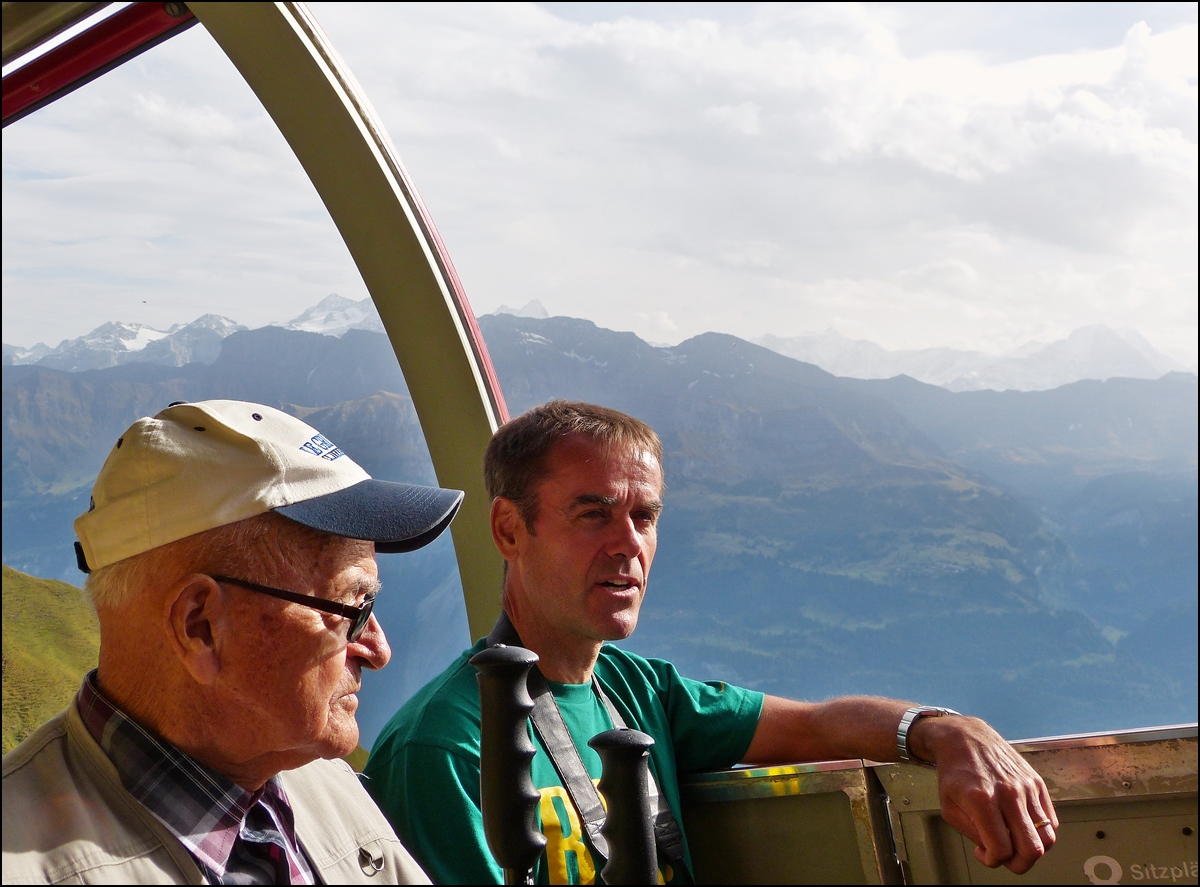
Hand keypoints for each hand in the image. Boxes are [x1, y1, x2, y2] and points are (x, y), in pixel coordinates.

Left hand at [914, 715, 1057, 873]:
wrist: (965, 738)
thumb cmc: (954, 773)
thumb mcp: (949, 807)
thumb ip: (972, 834)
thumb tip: (995, 852)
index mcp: (982, 800)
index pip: (1001, 849)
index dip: (993, 860)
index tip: (984, 853)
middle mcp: (1009, 793)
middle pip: (1032, 849)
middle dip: (1019, 864)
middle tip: (1005, 856)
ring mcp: (1027, 787)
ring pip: (1048, 837)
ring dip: (1031, 849)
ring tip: (1013, 841)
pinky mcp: (1037, 783)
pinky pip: (1051, 821)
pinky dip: (1040, 832)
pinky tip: (1021, 826)